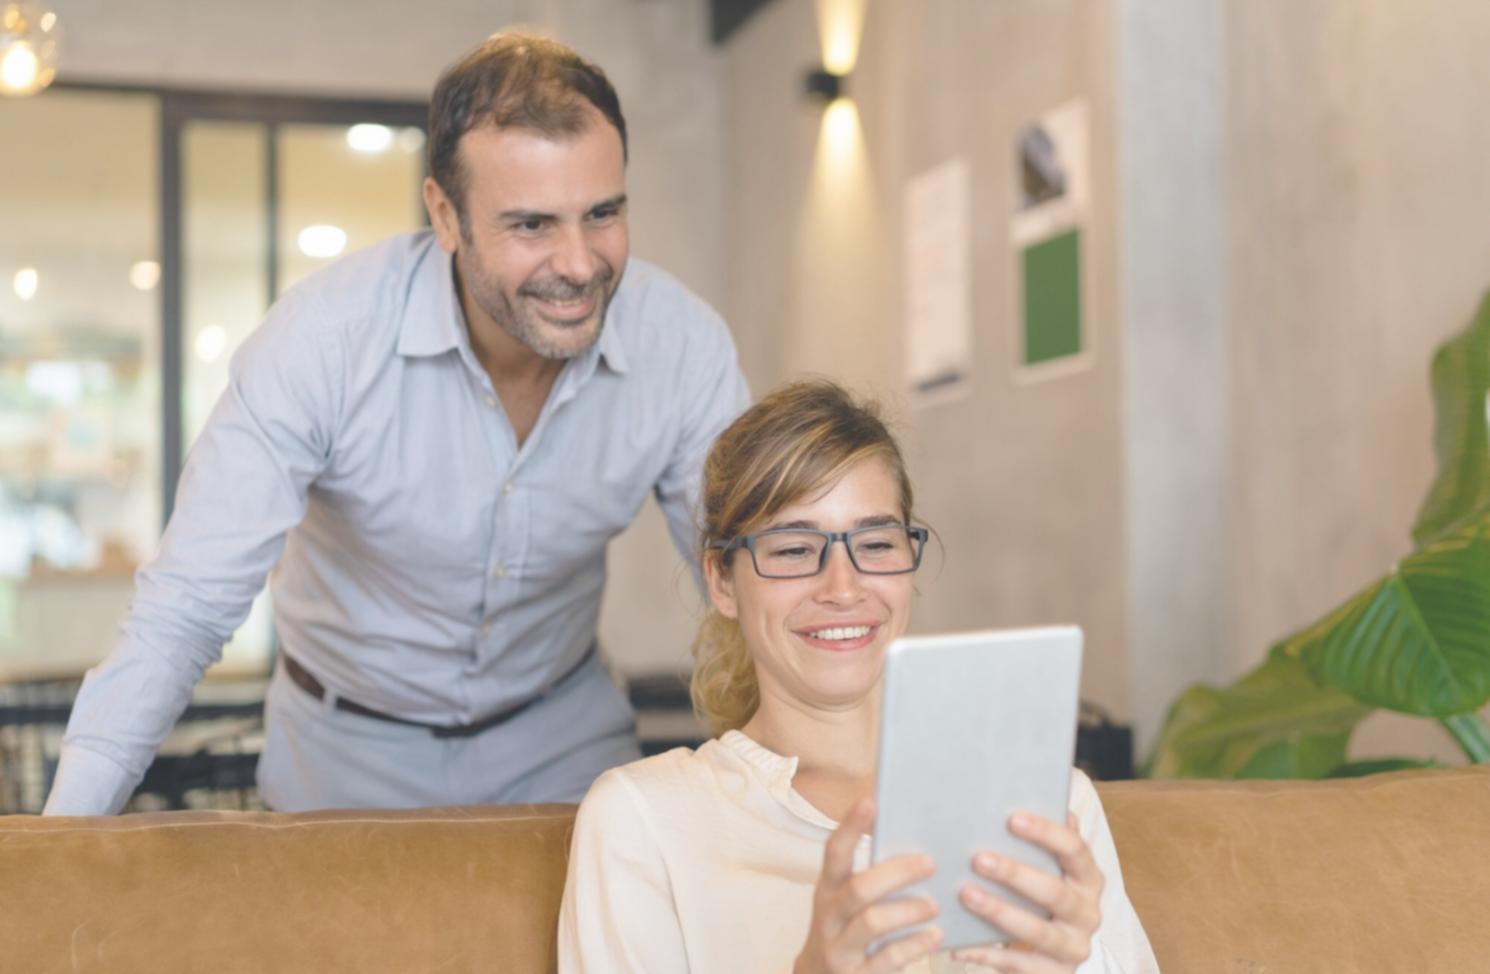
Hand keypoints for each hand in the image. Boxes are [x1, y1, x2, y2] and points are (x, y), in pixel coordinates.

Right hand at [793, 797, 944, 973]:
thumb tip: (917, 843)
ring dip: (909, 910)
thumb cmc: (844, 931)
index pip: (834, 852)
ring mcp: (840, 948)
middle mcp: (829, 916)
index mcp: (827, 889)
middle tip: (929, 863)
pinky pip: (888, 958)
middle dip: (897, 873)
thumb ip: (871, 877)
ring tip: (935, 905)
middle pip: (859, 888)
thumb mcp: (845, 902)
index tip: (870, 801)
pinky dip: (915, 945)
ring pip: (873, 922)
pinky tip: (935, 936)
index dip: (849, 826)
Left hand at [949, 812, 1102, 972]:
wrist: (1047, 957)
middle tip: (978, 858)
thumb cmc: (1038, 898)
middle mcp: (1088, 913)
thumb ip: (1040, 841)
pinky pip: (1018, 964)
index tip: (1012, 819)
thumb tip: (1030, 792)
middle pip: (1055, 892)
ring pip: (1038, 930)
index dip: (1046, 834)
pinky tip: (957, 943)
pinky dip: (985, 954)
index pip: (1075, 850)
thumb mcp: (1047, 869)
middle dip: (1015, 874)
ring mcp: (1074, 948)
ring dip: (1000, 911)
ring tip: (966, 894)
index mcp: (1088, 879)